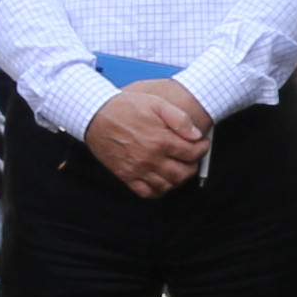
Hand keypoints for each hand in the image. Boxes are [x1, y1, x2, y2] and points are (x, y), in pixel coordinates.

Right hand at [87, 76, 215, 195]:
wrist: (95, 115)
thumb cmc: (125, 107)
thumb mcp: (156, 103)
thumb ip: (179, 119)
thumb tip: (196, 135)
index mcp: (160, 140)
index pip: (192, 153)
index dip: (202, 148)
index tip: (202, 144)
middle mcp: (151, 158)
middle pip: (183, 173)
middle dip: (192, 165)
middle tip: (191, 157)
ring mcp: (138, 170)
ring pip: (168, 185)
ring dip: (177, 179)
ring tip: (178, 167)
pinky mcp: (126, 176)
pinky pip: (147, 192)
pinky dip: (158, 190)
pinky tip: (161, 179)